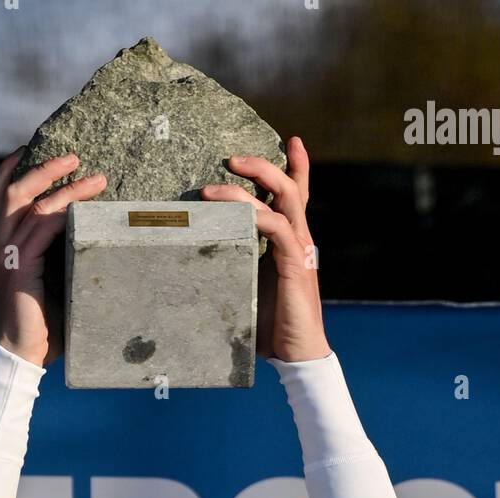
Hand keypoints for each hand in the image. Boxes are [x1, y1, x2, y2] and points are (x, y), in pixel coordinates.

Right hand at [0, 148, 106, 366]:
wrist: (20, 356)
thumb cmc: (38, 326)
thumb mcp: (42, 284)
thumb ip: (53, 259)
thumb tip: (86, 242)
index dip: (11, 168)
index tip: (33, 149)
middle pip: (12, 189)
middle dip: (43, 167)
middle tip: (74, 156)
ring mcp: (6, 255)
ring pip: (31, 204)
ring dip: (65, 186)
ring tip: (95, 178)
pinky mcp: (19, 268)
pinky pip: (42, 229)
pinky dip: (64, 213)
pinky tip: (86, 207)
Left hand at [200, 135, 329, 361]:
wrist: (297, 354)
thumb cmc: (270, 326)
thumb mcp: (248, 287)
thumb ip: (235, 268)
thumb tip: (200, 262)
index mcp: (289, 243)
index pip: (296, 197)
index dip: (298, 167)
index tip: (293, 141)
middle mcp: (298, 239)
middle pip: (288, 187)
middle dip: (262, 166)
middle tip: (232, 156)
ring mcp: (299, 250)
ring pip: (284, 200)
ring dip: (253, 185)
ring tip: (215, 186)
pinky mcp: (295, 265)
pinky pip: (279, 229)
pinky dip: (258, 217)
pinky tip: (238, 215)